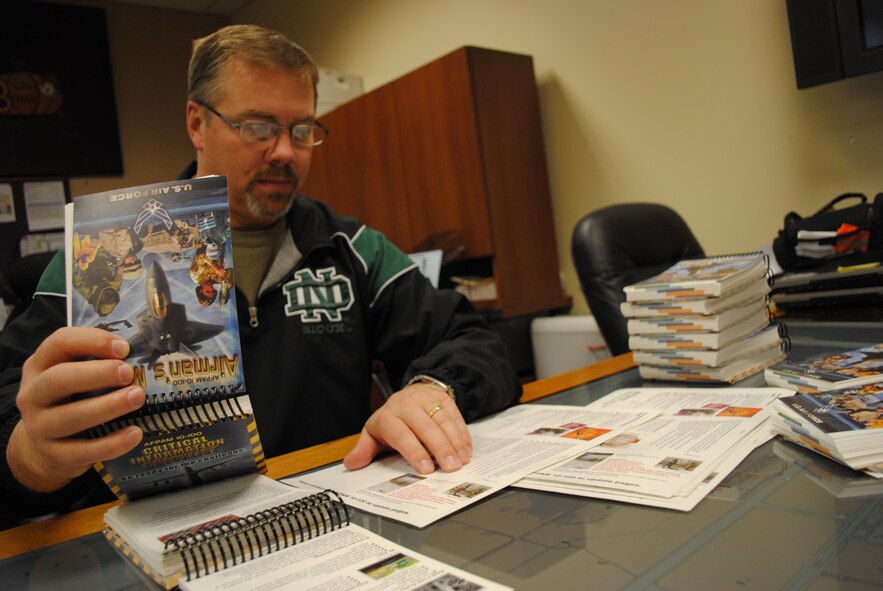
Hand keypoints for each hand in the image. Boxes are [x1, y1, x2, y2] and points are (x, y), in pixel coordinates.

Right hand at [7, 327, 145, 492]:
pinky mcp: (54, 454)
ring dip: (108, 406)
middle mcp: (33, 394)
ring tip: (137, 398)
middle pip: (58, 379)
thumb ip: (100, 360)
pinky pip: (83, 450)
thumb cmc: (71, 399)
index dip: (93, 341)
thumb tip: (146, 352)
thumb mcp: (75, 374)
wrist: (46, 447)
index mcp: (40, 365)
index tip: (124, 348)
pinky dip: (111, 443)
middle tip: (128, 373)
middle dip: (98, 374)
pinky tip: (135, 433)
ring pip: (70, 417)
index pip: (60, 342)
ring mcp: (39, 426)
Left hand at [343, 382, 471, 474]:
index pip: (402, 435)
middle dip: (440, 448)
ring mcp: (428, 400)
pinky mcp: (444, 399)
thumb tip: (352, 465)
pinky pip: (455, 416)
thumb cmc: (393, 420)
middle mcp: (408, 406)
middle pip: (426, 427)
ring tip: (461, 461)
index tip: (425, 469)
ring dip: (455, 442)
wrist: (411, 392)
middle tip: (450, 467)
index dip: (414, 451)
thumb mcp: (374, 433)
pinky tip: (466, 450)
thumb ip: (365, 450)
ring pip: (443, 421)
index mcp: (388, 417)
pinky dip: (463, 435)